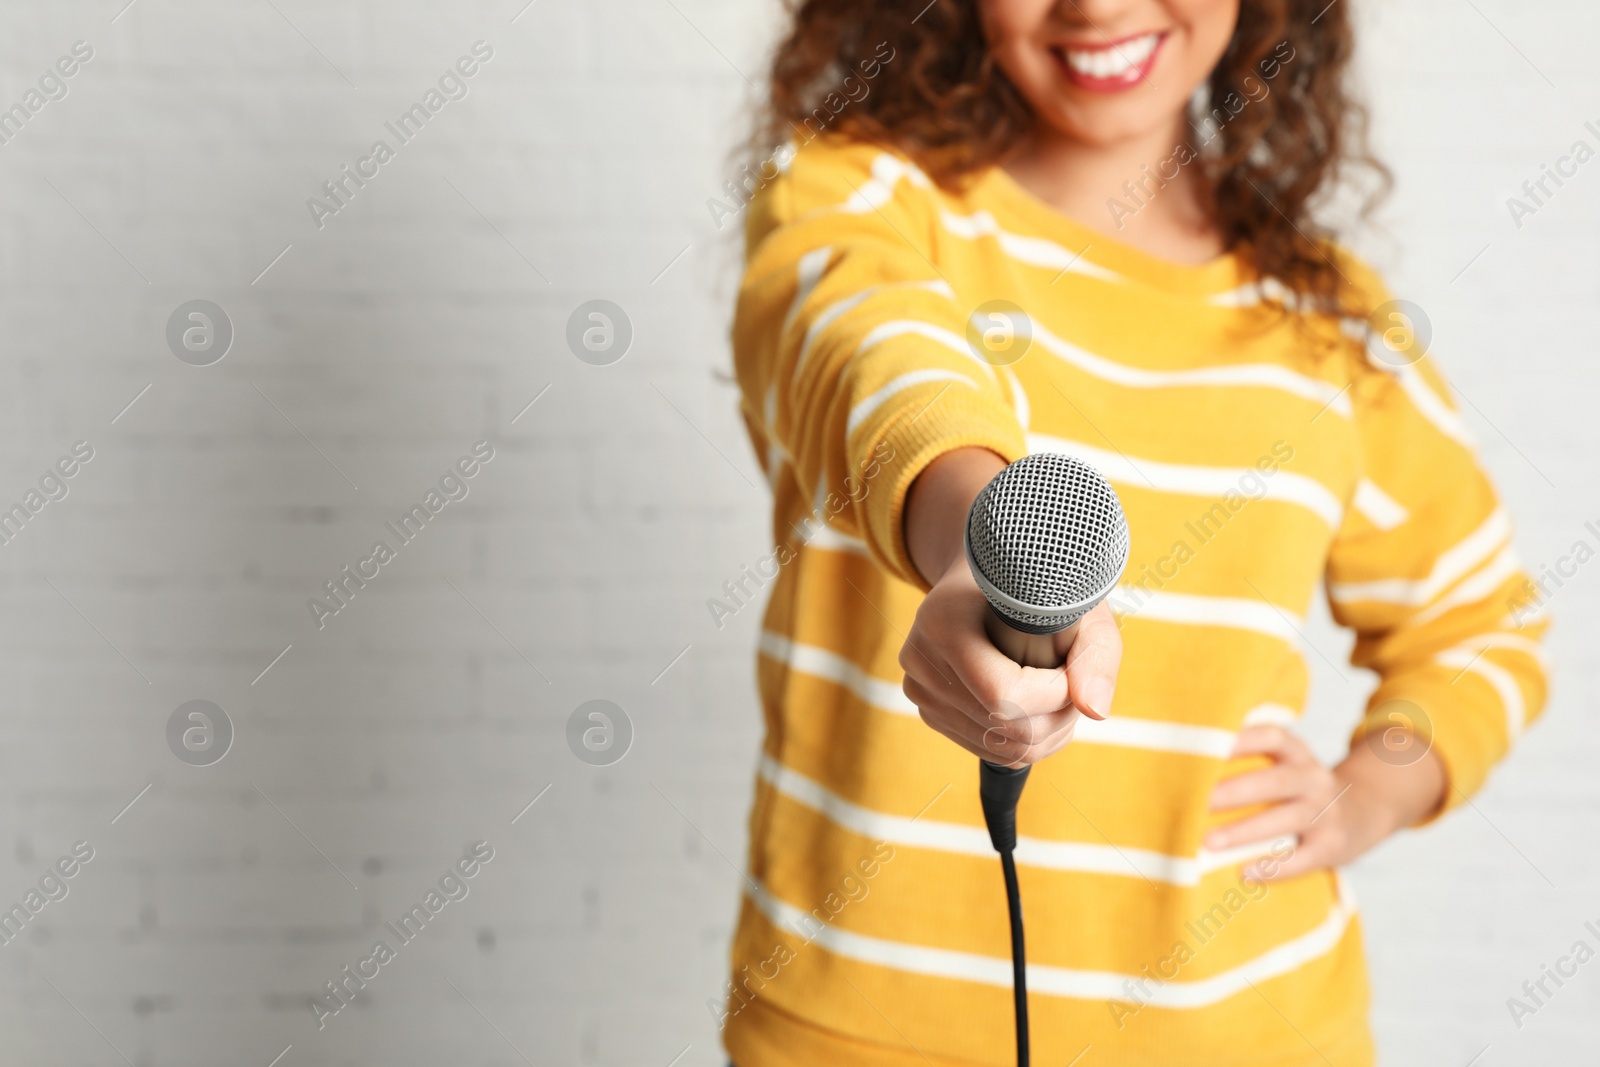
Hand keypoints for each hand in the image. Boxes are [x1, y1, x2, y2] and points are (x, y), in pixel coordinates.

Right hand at [898, 557, 1121, 766]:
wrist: (983, 579)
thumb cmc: (1033, 586)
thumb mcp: (1074, 603)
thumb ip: (1095, 652)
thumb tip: (1094, 710)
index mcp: (943, 622)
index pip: (1005, 694)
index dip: (1056, 695)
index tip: (1075, 669)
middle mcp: (922, 660)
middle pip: (1005, 727)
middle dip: (1058, 718)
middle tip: (1076, 686)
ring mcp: (921, 690)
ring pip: (1002, 748)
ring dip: (1047, 734)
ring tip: (1062, 699)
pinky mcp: (929, 711)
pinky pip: (989, 751)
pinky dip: (1027, 743)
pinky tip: (1041, 713)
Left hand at [1206, 724, 1443, 881]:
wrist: (1365, 812)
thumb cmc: (1301, 788)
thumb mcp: (1287, 764)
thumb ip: (1251, 760)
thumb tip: (1186, 764)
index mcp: (1298, 754)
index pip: (1273, 737)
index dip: (1242, 739)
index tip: (1208, 746)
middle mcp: (1315, 779)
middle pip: (1275, 781)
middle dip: (1233, 791)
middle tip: (1195, 802)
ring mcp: (1327, 812)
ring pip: (1286, 819)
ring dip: (1245, 831)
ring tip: (1209, 842)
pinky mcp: (1333, 846)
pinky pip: (1303, 858)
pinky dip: (1273, 868)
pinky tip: (1244, 873)